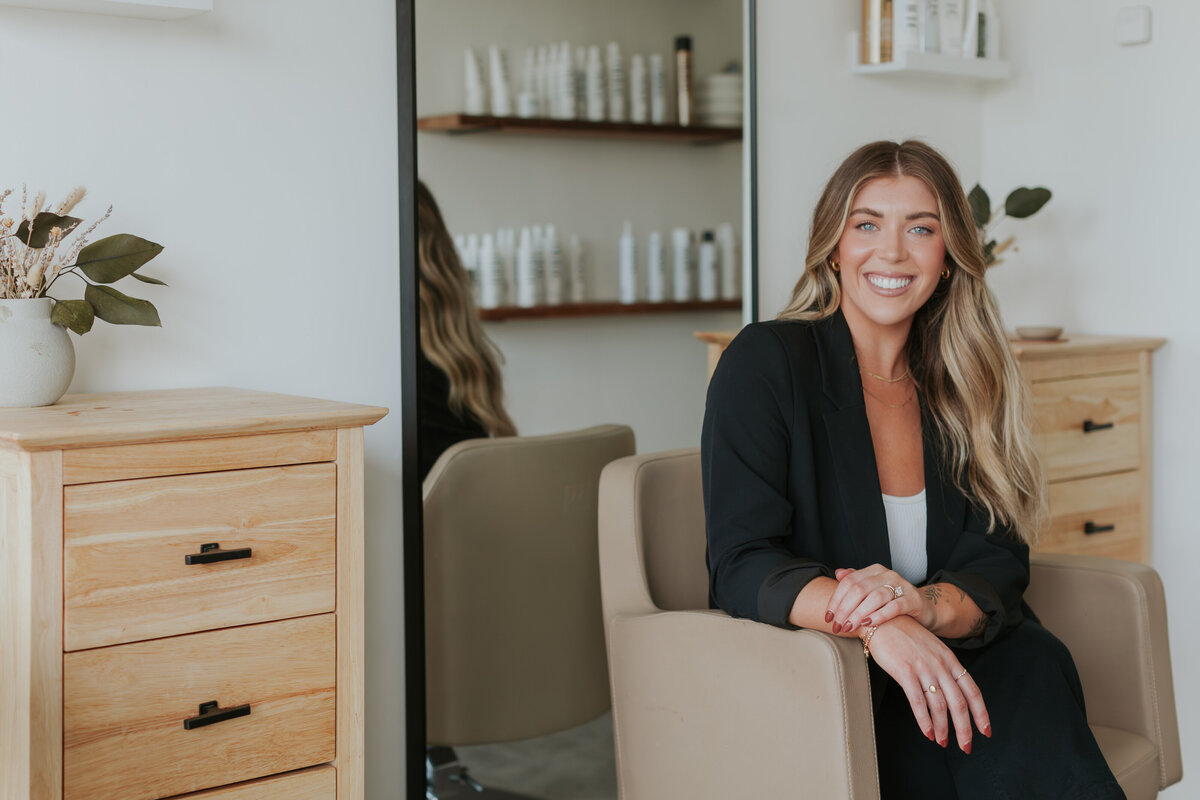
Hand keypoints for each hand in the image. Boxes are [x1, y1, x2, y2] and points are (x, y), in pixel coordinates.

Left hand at [826, 564, 930, 634]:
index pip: (849, 582)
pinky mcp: (912, 599)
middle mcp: (887, 574)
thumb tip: (838, 573)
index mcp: (874, 570)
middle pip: (859, 589)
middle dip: (845, 609)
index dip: (836, 600)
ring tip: (849, 627)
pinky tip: (868, 624)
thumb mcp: (873, 590)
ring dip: (858, 614)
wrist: (923, 609)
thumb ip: (856, 581)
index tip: (828, 617)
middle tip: (838, 626)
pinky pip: (893, 606)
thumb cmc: (893, 601)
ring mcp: (901, 585)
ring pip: (874, 597)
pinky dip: (879, 615)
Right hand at [866, 616, 990, 752]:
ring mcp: (923, 668)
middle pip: (959, 703)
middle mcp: (940, 665)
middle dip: (965, 729)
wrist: (883, 619)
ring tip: (942, 742)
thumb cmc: (905, 635)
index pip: (972, 691)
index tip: (985, 731)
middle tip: (965, 747)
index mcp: (950, 660)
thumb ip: (943, 667)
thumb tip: (951, 692)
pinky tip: (927, 732)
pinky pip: (918, 702)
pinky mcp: (905, 671)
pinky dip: (924, 721)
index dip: (981, 713)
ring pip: (940, 706)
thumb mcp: (932, 648)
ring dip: (943, 729)